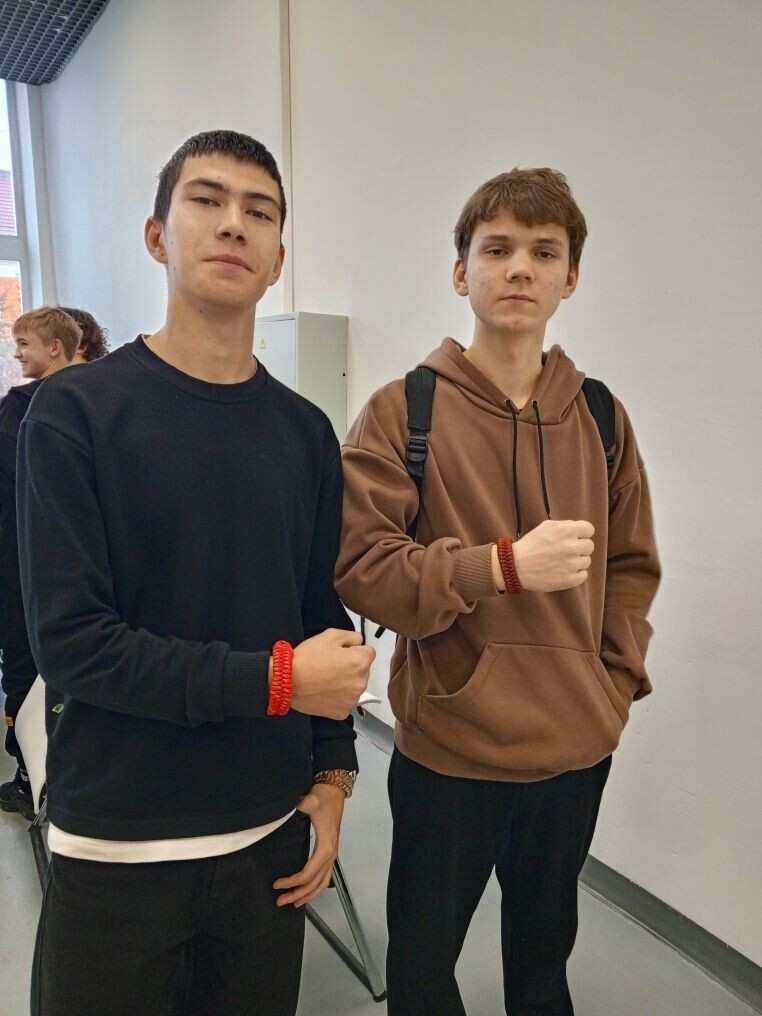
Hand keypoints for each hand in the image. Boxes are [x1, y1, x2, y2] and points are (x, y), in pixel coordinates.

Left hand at [273, 783, 344, 906]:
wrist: (334, 792)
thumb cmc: (323, 797)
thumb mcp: (310, 801)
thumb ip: (299, 807)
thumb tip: (282, 814)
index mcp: (326, 846)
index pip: (308, 873)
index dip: (292, 882)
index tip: (277, 884)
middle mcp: (331, 854)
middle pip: (315, 883)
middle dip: (297, 895)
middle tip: (279, 901)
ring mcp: (332, 855)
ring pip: (322, 884)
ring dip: (307, 895)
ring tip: (292, 903)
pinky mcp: (330, 853)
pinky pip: (325, 877)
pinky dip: (316, 889)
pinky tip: (306, 892)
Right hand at [291, 629, 373, 719]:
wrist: (287, 681)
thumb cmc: (308, 657)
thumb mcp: (330, 635)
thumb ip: (352, 636)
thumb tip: (360, 642)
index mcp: (361, 662)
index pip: (369, 652)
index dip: (353, 650)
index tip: (339, 653)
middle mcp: (361, 683)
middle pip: (363, 671)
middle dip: (352, 667)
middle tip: (330, 666)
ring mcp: (352, 700)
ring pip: (355, 686)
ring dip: (346, 682)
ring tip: (326, 679)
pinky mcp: (342, 712)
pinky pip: (346, 701)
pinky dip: (338, 697)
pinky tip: (325, 691)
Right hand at [512, 519, 594, 591]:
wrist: (516, 566)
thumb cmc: (530, 545)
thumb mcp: (546, 526)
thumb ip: (564, 525)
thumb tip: (578, 529)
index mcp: (566, 531)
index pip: (589, 529)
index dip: (582, 533)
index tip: (576, 538)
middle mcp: (572, 547)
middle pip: (589, 546)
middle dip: (579, 547)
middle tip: (566, 551)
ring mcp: (572, 564)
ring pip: (586, 561)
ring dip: (577, 561)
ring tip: (562, 562)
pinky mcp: (570, 579)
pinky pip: (583, 575)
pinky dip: (576, 574)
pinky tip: (564, 571)